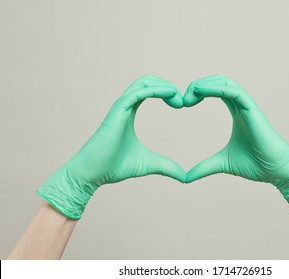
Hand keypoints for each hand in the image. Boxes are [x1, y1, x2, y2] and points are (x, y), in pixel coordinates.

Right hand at [38, 75, 185, 219]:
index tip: (181, 105)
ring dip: (163, 85)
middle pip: (147, 81)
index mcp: (130, 113)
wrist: (92, 174)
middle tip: (182, 101)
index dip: (167, 92)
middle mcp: (125, 106)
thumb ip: (166, 166)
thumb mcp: (148, 164)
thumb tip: (185, 177)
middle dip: (167, 85)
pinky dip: (155, 90)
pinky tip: (170, 95)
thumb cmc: (114, 167)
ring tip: (177, 98)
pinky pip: (137, 93)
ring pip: (142, 82)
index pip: (149, 90)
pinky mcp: (117, 112)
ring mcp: (120, 107)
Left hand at [183, 75, 288, 212]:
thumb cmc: (255, 165)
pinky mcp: (254, 111)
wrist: (277, 172)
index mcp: (237, 111)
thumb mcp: (222, 163)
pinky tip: (200, 92)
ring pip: (226, 82)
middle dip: (198, 85)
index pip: (216, 90)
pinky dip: (216, 88)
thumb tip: (186, 178)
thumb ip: (204, 167)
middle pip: (219, 81)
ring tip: (189, 95)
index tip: (183, 103)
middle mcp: (242, 105)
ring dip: (205, 84)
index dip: (198, 91)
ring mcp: (249, 106)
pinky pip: (234, 92)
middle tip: (183, 99)